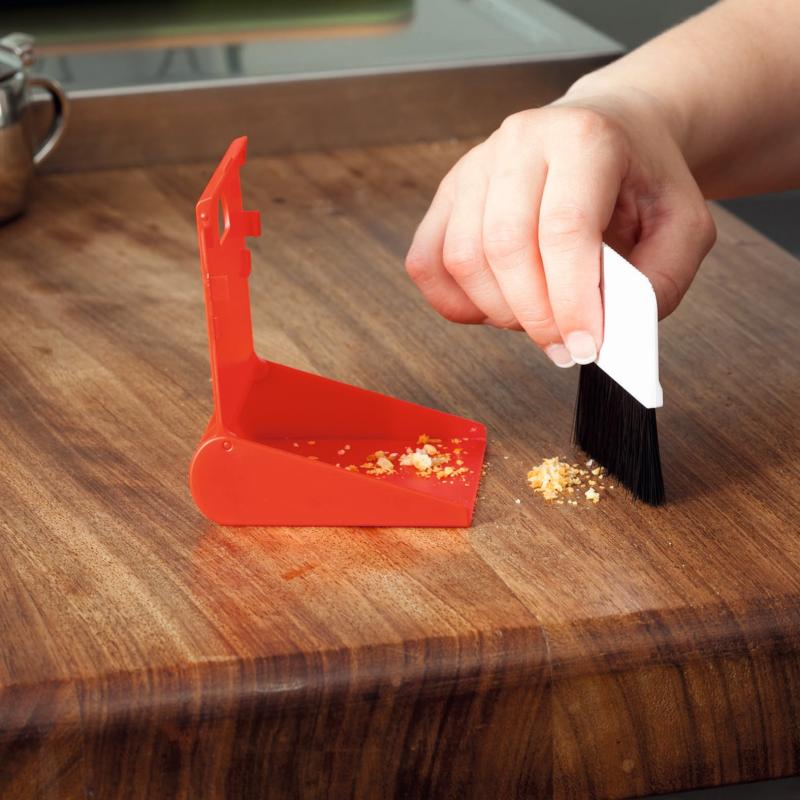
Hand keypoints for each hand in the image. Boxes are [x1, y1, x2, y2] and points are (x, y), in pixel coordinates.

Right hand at [404, 87, 715, 366]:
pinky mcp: (448, 194)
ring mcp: (474, 166)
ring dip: (497, 311)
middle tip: (563, 346)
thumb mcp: (685, 226)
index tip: (584, 345)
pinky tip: (495, 308)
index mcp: (583, 138)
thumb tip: (609, 332)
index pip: (563, 229)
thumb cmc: (642, 180)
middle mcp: (520, 142)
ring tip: (536, 322)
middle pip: (503, 246)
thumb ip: (659, 280)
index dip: (570, 299)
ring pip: (461, 258)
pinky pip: (427, 262)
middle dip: (533, 315)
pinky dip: (455, 302)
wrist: (613, 133)